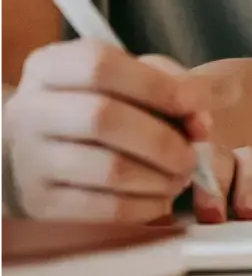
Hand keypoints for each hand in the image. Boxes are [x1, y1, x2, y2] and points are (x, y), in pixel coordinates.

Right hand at [3, 39, 211, 221]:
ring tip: (182, 175)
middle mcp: (29, 111)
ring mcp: (29, 160)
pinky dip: (144, 206)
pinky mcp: (40, 204)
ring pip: (106, 169)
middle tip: (193, 154)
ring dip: (159, 177)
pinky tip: (161, 199)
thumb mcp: (137, 75)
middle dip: (162, 140)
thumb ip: (175, 84)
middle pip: (103, 119)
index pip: (101, 67)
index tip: (197, 103)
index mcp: (51, 67)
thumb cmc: (110, 101)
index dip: (156, 85)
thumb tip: (199, 120)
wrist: (54, 147)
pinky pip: (101, 209)